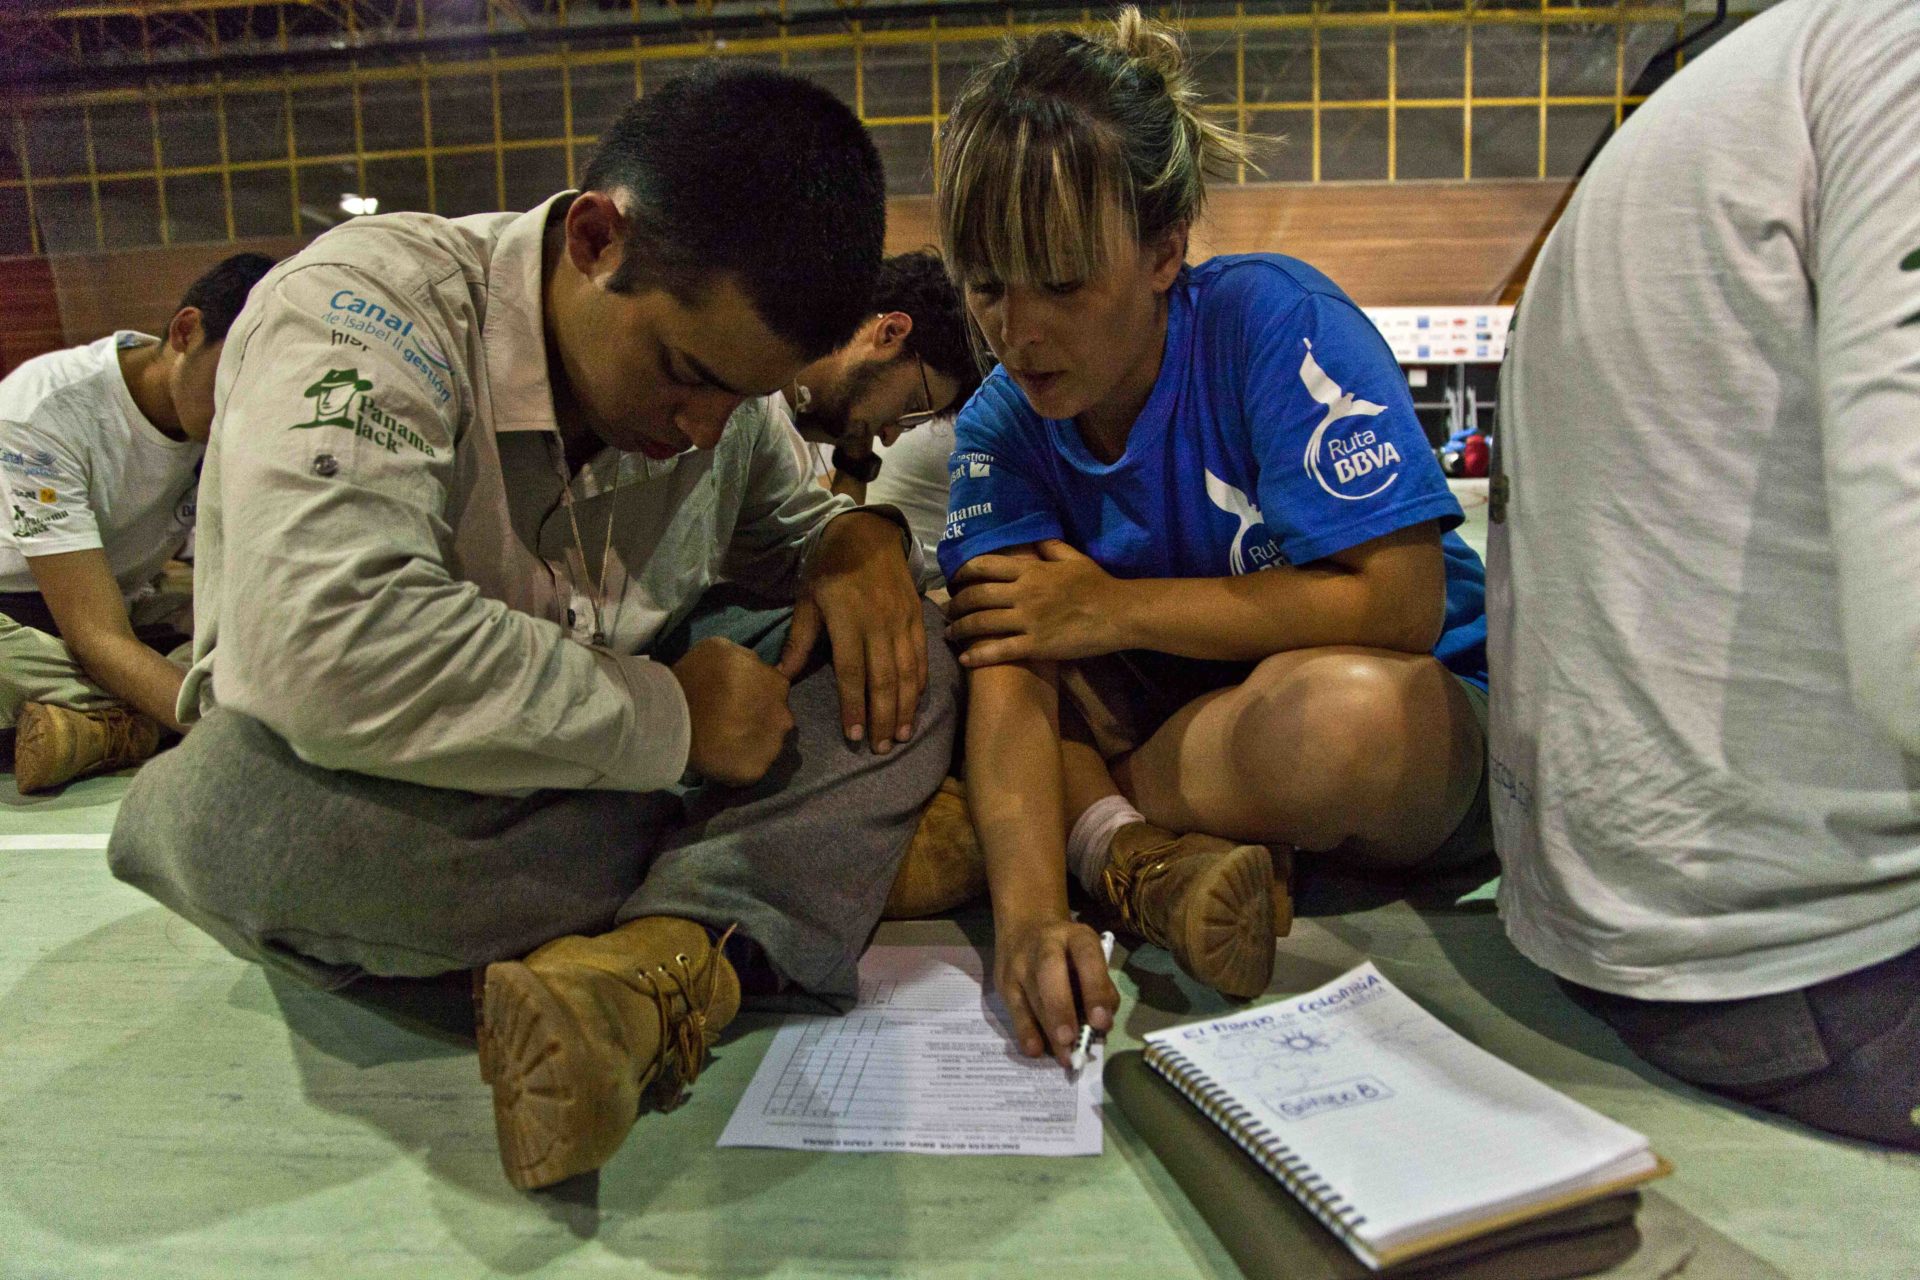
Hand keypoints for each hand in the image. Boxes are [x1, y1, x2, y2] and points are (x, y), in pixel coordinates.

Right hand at [671, 636, 794, 785]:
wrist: (671, 717)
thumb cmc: (694, 677)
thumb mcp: (722, 648)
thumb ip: (748, 659)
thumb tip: (755, 668)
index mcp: (778, 684)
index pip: (775, 689)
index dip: (756, 693)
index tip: (737, 698)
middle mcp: (782, 717)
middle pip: (775, 718)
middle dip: (758, 718)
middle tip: (731, 720)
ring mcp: (772, 746)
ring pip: (768, 744)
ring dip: (752, 741)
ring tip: (726, 740)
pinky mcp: (757, 771)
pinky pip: (753, 766)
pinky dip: (741, 763)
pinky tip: (722, 756)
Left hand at [777, 512, 925, 753]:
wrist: (868, 533)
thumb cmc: (831, 568)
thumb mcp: (808, 599)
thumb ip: (800, 639)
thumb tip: (783, 677)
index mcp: (848, 620)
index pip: (852, 673)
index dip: (853, 706)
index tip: (854, 736)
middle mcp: (878, 624)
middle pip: (883, 680)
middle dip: (883, 718)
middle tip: (880, 749)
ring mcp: (902, 621)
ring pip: (907, 672)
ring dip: (905, 708)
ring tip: (900, 736)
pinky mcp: (917, 617)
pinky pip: (921, 657)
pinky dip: (920, 684)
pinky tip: (915, 705)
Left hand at [946, 540, 1119, 666]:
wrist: (1118, 613)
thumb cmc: (1098, 585)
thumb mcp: (1073, 557)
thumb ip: (1050, 546)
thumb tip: (1033, 537)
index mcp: (1030, 570)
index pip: (984, 566)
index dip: (962, 573)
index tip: (953, 580)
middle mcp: (1023, 593)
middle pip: (976, 596)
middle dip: (955, 604)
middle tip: (947, 611)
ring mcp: (1028, 620)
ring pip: (982, 623)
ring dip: (960, 629)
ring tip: (950, 633)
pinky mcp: (1036, 646)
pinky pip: (999, 651)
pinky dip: (978, 655)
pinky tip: (965, 659)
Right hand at [994, 914, 1118, 1064]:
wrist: (1026, 927)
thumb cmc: (1067, 951)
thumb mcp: (1088, 956)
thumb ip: (1099, 986)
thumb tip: (1100, 1026)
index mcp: (1076, 937)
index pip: (1087, 958)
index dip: (1094, 989)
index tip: (1101, 1022)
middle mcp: (1046, 945)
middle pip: (1050, 973)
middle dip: (1061, 1008)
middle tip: (1071, 1040)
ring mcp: (1021, 963)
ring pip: (1032, 995)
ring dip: (1047, 1028)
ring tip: (1063, 1056)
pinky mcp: (1005, 981)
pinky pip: (1015, 1008)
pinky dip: (1025, 1030)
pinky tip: (1035, 1049)